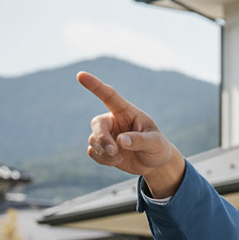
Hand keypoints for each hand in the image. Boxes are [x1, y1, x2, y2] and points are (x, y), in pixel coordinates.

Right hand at [77, 71, 184, 195]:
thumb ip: (140, 140)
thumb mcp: (155, 143)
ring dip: (105, 152)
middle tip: (114, 151)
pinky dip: (102, 159)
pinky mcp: (103, 149)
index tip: (80, 75)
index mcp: (127, 112)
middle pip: (97, 123)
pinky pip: (93, 152)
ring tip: (120, 157)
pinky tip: (116, 161)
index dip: (95, 85)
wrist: (155, 164)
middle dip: (102, 138)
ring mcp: (107, 135)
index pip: (109, 96)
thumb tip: (120, 140)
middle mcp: (114, 121)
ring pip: (93, 140)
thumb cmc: (158, 147)